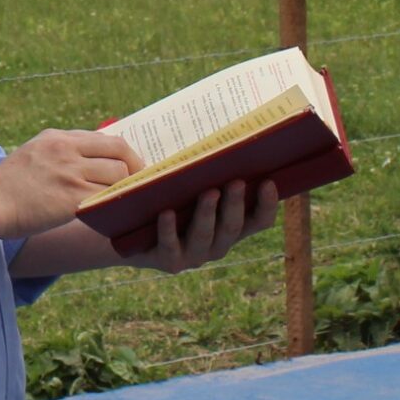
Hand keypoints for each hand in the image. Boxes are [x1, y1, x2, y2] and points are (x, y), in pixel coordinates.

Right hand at [0, 130, 141, 237]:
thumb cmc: (7, 186)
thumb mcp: (33, 153)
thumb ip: (60, 152)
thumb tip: (90, 161)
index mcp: (58, 138)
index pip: (106, 139)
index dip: (125, 154)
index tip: (131, 167)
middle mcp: (66, 150)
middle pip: (119, 152)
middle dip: (135, 168)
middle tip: (139, 184)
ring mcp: (70, 174)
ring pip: (118, 176)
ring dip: (126, 189)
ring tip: (128, 201)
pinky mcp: (71, 198)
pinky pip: (107, 199)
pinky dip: (116, 206)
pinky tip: (117, 216)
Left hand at [126, 180, 280, 273]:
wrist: (131, 231)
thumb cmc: (169, 199)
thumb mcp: (191, 187)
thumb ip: (209, 175)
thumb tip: (225, 137)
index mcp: (229, 227)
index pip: (258, 221)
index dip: (266, 205)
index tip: (268, 181)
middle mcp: (216, 245)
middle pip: (232, 227)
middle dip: (235, 204)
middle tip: (236, 182)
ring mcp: (193, 256)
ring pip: (204, 236)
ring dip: (208, 214)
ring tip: (208, 192)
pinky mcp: (168, 261)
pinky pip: (170, 246)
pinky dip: (169, 229)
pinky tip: (167, 212)